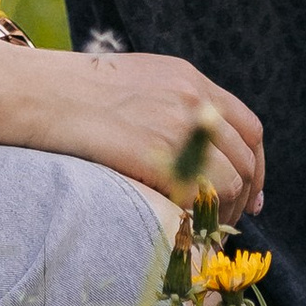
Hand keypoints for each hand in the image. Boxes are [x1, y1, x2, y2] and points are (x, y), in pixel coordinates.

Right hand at [33, 49, 265, 218]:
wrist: (50, 95)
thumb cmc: (83, 93)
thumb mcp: (142, 79)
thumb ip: (177, 102)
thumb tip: (198, 143)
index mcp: (192, 81)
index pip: (248, 127)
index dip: (254, 164)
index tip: (250, 192)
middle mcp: (195, 102)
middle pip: (245, 157)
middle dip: (244, 193)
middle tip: (233, 217)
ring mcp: (180, 129)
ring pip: (230, 180)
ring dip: (225, 209)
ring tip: (209, 225)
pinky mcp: (161, 158)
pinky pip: (203, 196)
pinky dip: (203, 215)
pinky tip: (190, 225)